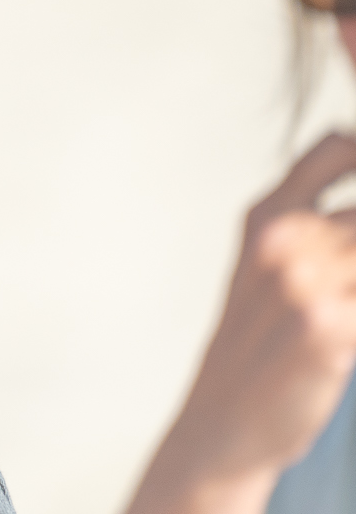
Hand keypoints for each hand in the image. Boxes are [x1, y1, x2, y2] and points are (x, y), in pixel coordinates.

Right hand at [130, 134, 355, 513]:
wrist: (224, 420)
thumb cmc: (257, 344)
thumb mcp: (267, 263)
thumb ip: (312, 213)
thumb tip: (349, 147)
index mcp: (265, 217)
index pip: (339, 148)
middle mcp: (281, 240)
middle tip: (346, 286)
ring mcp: (302, 282)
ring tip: (346, 306)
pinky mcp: (327, 329)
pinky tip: (350, 333)